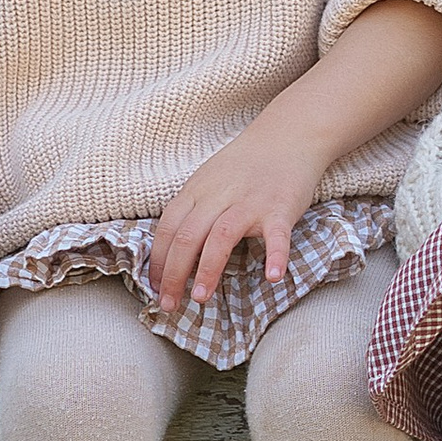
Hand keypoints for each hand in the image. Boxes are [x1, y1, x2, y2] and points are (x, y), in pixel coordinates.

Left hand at [148, 107, 318, 313]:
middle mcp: (220, 196)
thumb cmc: (246, 164)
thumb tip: (171, 251)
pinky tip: (273, 277)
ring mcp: (250, 202)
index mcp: (198, 190)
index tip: (154, 288)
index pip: (168, 229)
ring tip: (200, 298)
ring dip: (208, 270)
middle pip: (187, 237)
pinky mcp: (280, 208)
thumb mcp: (209, 179)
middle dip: (174, 275)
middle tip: (169, 304)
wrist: (287, 136)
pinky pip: (276, 235)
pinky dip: (275, 256)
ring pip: (221, 237)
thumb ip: (193, 209)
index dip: (158, 262)